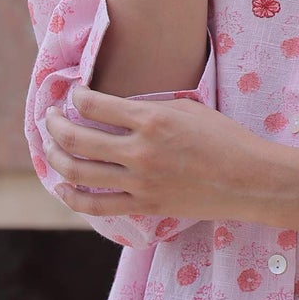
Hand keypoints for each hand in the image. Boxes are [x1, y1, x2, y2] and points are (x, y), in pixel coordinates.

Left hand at [42, 86, 270, 224]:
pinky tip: (63, 186)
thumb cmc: (224, 138)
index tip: (73, 93)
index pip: (94, 104)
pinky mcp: (144, 205)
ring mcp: (140, 182)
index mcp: (151, 120)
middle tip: (49, 117)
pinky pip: (96, 205)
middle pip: (77, 138)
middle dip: (54, 124)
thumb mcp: (187, 108)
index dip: (76, 96)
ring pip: (79, 172)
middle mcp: (140, 151)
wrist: (249, 179)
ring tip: (50, 146)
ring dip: (56, 157)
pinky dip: (73, 196)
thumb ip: (148, 108)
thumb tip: (116, 108)